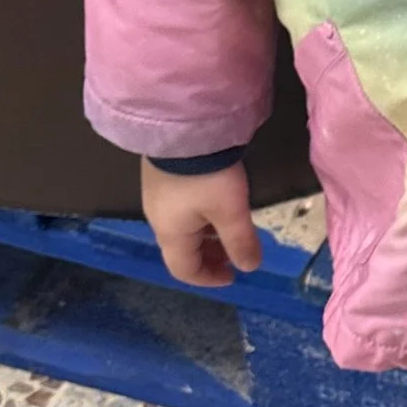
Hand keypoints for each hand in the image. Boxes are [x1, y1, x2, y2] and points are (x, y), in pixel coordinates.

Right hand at [141, 159, 261, 288]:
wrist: (183, 127)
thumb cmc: (207, 176)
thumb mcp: (231, 211)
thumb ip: (241, 242)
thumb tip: (250, 267)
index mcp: (170, 233)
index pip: (184, 270)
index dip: (209, 278)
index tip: (233, 276)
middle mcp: (157, 219)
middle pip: (182, 250)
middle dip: (209, 257)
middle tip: (235, 254)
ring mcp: (157, 197)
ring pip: (183, 229)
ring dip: (207, 237)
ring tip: (230, 230)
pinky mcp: (161, 178)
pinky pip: (181, 210)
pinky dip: (200, 218)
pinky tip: (217, 205)